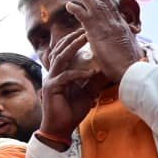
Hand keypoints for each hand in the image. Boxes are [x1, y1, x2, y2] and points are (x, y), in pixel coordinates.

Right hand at [38, 28, 97, 143]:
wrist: (60, 128)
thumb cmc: (72, 111)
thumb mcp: (88, 93)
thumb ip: (94, 81)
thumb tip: (107, 70)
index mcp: (60, 73)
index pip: (64, 52)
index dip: (73, 41)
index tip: (86, 32)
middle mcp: (53, 74)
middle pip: (60, 50)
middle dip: (72, 38)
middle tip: (85, 29)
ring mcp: (51, 80)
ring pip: (61, 58)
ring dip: (73, 47)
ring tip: (85, 39)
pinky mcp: (52, 89)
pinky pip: (66, 77)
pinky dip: (79, 73)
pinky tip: (91, 73)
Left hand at [66, 0, 142, 83]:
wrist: (130, 69)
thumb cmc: (129, 66)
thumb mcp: (126, 51)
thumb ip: (120, 45)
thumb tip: (117, 47)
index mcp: (123, 28)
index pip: (114, 12)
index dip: (107, 2)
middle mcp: (116, 24)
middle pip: (105, 5)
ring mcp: (106, 26)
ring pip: (94, 6)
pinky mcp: (96, 32)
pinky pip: (84, 16)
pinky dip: (76, 9)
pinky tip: (69, 5)